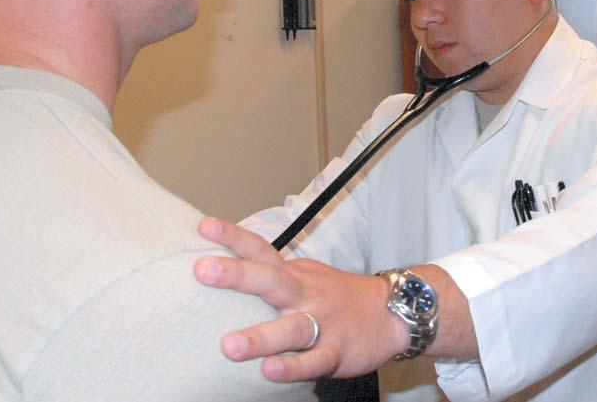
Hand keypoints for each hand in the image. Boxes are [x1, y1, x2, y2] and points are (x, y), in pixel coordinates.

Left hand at [193, 217, 406, 381]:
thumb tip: (222, 270)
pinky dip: (293, 367)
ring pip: (291, 328)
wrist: (393, 311)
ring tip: (229, 346)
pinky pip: (313, 360)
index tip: (203, 225)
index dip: (232, 236)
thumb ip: (270, 275)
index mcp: (293, 274)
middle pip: (271, 281)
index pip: (260, 249)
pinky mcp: (337, 351)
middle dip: (237, 275)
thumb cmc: (335, 295)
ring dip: (260, 336)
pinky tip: (270, 371)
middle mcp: (305, 293)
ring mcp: (323, 322)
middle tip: (203, 269)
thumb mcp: (304, 275)